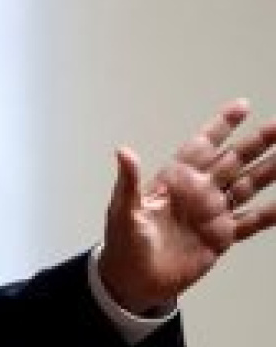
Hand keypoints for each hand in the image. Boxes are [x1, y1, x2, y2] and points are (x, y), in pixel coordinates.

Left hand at [99, 99, 275, 313]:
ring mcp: (212, 212)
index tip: (243, 106)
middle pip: (233, 160)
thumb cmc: (123, 242)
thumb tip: (123, 151)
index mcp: (174, 179)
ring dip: (269, 171)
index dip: (221, 126)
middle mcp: (198, 191)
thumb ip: (128, 181)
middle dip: (256, 142)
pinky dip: (270, 214)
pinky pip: (251, 222)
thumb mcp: (123, 209)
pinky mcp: (221, 236)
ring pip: (248, 185)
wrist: (134, 278)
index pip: (202, 145)